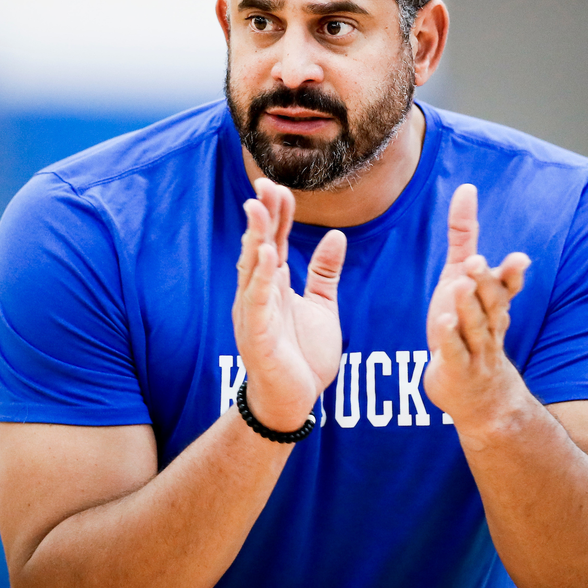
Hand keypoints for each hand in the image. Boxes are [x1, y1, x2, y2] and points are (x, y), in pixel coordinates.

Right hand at [232, 178, 347, 431]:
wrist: (293, 402)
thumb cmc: (303, 355)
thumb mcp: (322, 306)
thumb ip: (324, 273)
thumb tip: (335, 235)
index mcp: (274, 284)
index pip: (274, 240)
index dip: (276, 213)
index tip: (280, 186)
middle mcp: (259, 294)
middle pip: (258, 246)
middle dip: (261, 215)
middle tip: (264, 184)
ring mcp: (255, 314)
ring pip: (252, 269)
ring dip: (255, 238)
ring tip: (258, 209)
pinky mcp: (258, 336)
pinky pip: (258, 303)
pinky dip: (260, 280)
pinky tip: (266, 257)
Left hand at [424, 184, 531, 429]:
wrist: (478, 396)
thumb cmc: (468, 327)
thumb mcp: (463, 276)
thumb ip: (463, 236)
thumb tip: (466, 188)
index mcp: (493, 303)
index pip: (507, 287)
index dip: (512, 275)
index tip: (518, 258)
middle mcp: (489, 325)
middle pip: (491, 303)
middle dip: (486, 283)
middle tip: (476, 262)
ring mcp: (475, 349)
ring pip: (474, 327)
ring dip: (468, 307)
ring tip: (460, 285)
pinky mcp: (456, 369)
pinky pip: (454, 353)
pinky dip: (450, 340)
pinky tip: (444, 323)